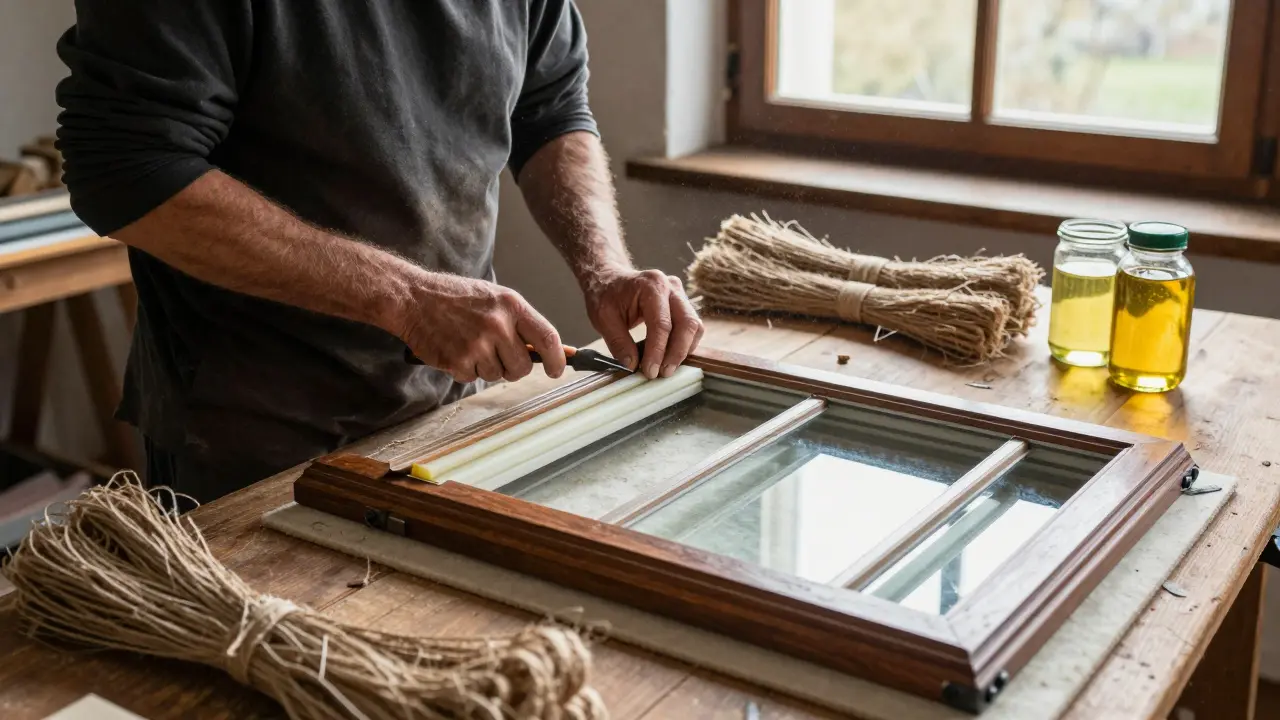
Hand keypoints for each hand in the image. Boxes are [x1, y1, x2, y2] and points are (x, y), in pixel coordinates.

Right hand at [395, 273, 566, 382]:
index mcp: (512, 305)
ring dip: (486, 368)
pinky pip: (473, 378)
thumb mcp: (494, 299)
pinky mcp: (459, 361)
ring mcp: (478, 344)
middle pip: (523, 366)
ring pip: (498, 375)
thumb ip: (519, 322)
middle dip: (515, 368)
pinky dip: (465, 370)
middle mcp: (498, 324)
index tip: (557, 370)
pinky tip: (456, 350)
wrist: (414, 298)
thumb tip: (547, 350)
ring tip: (470, 345)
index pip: (548, 338)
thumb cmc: (455, 298)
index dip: (557, 359)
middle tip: (499, 357)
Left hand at [583, 268, 704, 378]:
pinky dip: (684, 344)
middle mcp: (670, 287)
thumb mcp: (603, 319)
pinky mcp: (682, 303)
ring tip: (667, 368)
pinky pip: (692, 326)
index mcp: (651, 286)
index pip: (661, 324)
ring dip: (684, 350)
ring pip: (694, 326)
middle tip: (663, 373)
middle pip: (686, 323)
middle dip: (677, 353)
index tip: (650, 372)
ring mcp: (679, 294)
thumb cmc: (606, 295)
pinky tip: (670, 356)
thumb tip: (633, 366)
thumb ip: (618, 343)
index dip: (657, 351)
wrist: (610, 278)